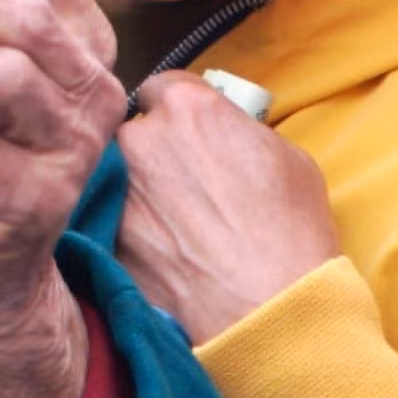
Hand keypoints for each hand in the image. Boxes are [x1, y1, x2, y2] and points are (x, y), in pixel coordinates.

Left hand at [114, 78, 341, 342]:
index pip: (161, 87)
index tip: (187, 132)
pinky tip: (166, 256)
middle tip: (184, 185)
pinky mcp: (106, 240)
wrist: (270, 310)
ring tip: (178, 227)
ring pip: (120, 180)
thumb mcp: (288, 157)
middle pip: (134, 133)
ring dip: (140, 194)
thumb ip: (241, 131)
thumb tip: (226, 133)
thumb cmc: (291, 234)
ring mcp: (117, 192)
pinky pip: (114, 224)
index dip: (177, 111)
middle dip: (154, 152)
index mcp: (187, 108)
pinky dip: (133, 235)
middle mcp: (140, 140)